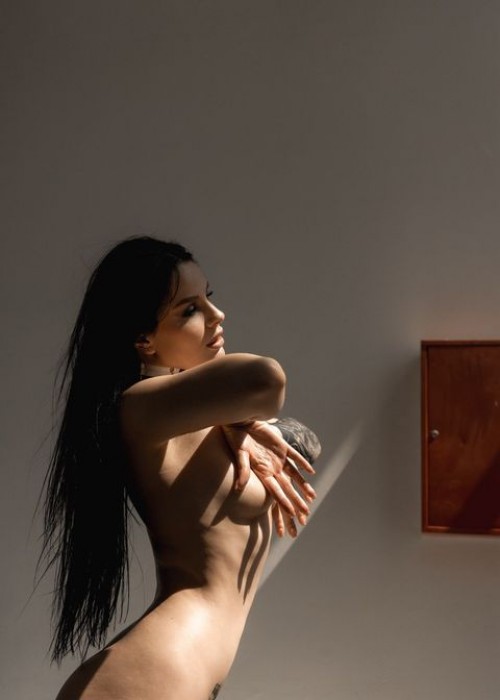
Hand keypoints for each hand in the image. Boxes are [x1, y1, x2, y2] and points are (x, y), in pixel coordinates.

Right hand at [221, 421, 315, 535]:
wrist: (240, 422)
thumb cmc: (236, 438)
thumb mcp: (240, 454)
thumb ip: (243, 470)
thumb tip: (239, 487)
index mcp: (262, 471)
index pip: (276, 491)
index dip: (284, 503)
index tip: (292, 514)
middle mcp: (271, 467)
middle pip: (287, 488)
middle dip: (296, 501)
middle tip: (306, 514)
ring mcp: (278, 457)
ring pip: (294, 475)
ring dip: (303, 486)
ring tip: (312, 497)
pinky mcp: (282, 446)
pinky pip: (295, 456)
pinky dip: (303, 463)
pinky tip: (311, 472)